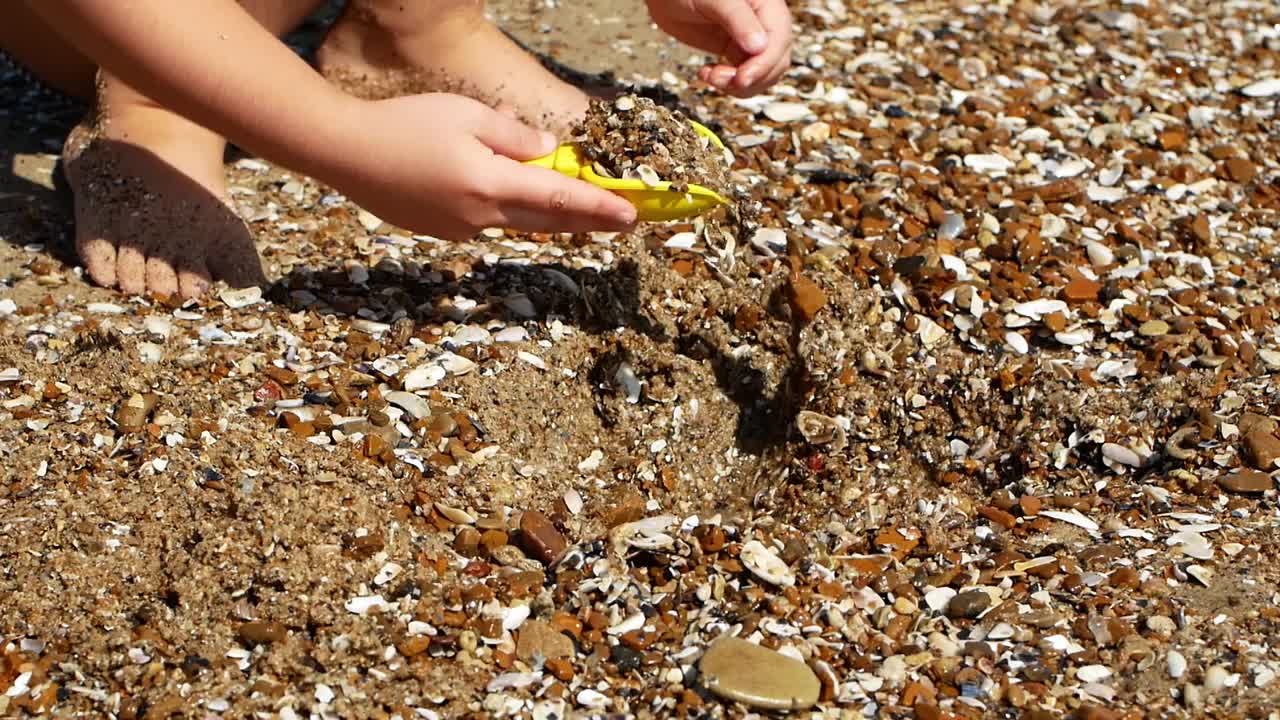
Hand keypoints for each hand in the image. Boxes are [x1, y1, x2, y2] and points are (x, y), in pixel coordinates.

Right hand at [329, 94, 637, 239]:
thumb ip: (514, 135)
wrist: (343, 153)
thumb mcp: (466, 115)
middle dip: (587, 220)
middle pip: (546, 221)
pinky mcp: (441, 231)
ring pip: (516, 221)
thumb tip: (549, 151)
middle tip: (623, 221)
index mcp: (490, 184)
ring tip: (574, 204)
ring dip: (546, 213)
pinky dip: (504, 207)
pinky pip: (485, 220)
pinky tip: (497, 186)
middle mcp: (479, 216)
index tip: (631, 215)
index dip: (599, 207)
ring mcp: (459, 230)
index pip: (559, 198)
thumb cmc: (404, 124)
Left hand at [646, 0, 792, 95]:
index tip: (742, 79)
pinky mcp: (735, 51)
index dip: (764, 64)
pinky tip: (707, 73)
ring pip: (762, 74)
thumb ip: (738, 19)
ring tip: (711, 77)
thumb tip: (759, 47)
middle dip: (751, 78)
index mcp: (767, 5)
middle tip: (719, 79)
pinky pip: (744, 75)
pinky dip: (729, 83)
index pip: (778, 40)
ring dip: (740, 85)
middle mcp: (763, 23)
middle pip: (775, 61)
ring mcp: (750, 39)